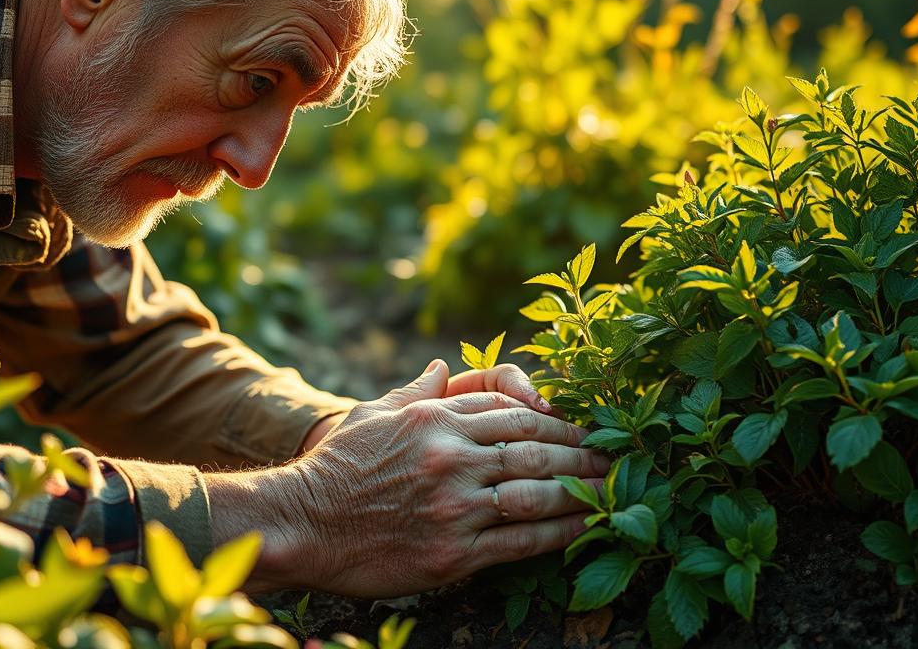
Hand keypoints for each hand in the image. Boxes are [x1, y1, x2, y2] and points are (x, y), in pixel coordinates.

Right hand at [210, 360, 609, 596]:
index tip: (582, 426)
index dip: (556, 419)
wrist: (302, 522)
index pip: (512, 412)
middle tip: (616, 458)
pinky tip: (583, 527)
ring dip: (584, 491)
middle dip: (583, 453)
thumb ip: (417, 390)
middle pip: (536, 449)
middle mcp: (451, 457)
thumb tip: (446, 364)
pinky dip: (559, 533)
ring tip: (613, 491)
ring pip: (538, 493)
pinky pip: (521, 541)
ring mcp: (454, 506)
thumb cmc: (336, 467)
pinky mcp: (454, 552)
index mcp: (435, 419)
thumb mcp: (374, 414)